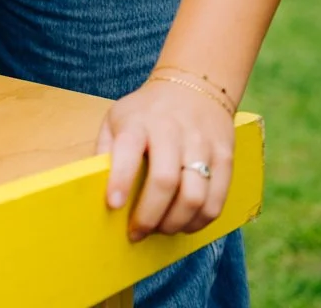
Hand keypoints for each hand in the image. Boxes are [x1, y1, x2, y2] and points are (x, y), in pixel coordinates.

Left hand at [97, 79, 235, 240]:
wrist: (194, 87)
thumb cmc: (146, 112)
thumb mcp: (116, 119)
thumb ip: (106, 149)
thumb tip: (95, 186)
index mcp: (138, 122)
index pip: (128, 151)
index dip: (120, 181)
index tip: (113, 205)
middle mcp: (171, 132)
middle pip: (165, 182)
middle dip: (150, 216)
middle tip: (138, 232)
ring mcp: (202, 145)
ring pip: (195, 197)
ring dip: (176, 223)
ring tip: (161, 229)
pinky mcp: (225, 158)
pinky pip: (217, 200)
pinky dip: (200, 221)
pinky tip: (185, 224)